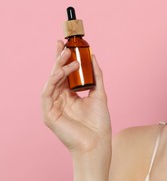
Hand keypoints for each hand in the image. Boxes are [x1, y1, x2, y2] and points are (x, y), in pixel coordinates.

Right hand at [41, 40, 111, 154]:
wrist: (97, 141)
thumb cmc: (99, 122)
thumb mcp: (100, 93)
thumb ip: (96, 76)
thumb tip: (94, 56)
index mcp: (70, 95)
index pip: (64, 73)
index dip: (63, 59)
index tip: (66, 44)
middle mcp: (60, 99)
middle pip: (56, 75)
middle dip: (58, 59)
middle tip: (64, 45)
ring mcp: (53, 106)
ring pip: (51, 82)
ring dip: (58, 67)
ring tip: (68, 57)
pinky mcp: (48, 114)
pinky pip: (46, 93)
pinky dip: (53, 80)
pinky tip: (62, 71)